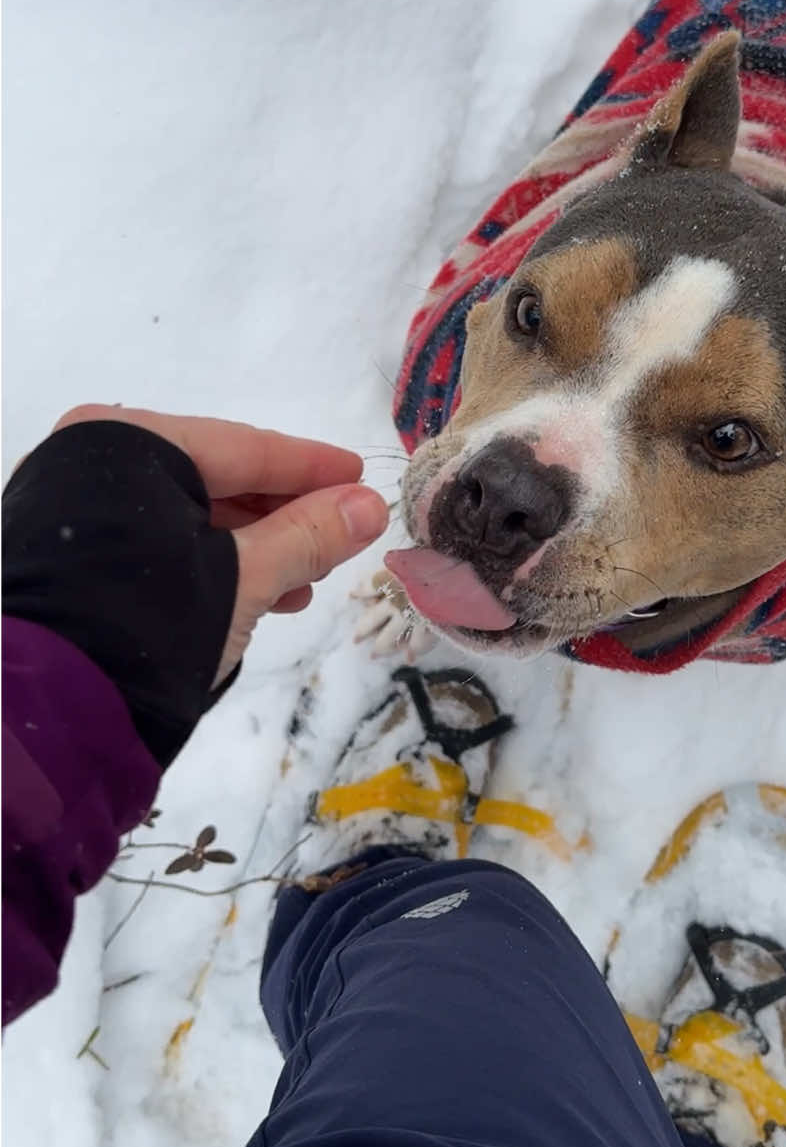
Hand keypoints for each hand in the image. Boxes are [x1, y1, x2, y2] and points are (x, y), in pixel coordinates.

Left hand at [52, 405, 388, 680]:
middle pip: (217, 478)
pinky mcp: (68, 555)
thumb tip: (372, 504)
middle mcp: (92, 459)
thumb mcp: (245, 575)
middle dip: (284, 515)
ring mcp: (74, 507)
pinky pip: (157, 542)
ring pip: (188, 515)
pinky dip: (212, 564)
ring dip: (255, 547)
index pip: (245, 446)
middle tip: (340, 538)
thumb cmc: (153, 619)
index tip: (361, 478)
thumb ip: (310, 534)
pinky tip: (260, 596)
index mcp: (130, 440)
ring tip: (305, 582)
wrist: (53, 705)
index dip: (311, 467)